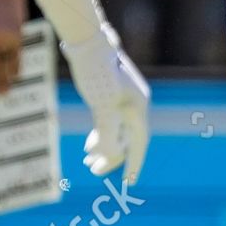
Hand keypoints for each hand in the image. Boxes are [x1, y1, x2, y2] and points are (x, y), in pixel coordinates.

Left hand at [64, 24, 150, 184]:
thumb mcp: (102, 105)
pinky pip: (109, 122)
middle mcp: (134, 105)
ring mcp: (123, 99)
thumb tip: (110, 157)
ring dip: (104, 147)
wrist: (89, 42)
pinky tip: (89, 143)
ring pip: (117, 131)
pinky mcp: (110, 93)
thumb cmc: (96, 72)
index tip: (128, 183)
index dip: (133, 164)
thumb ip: (108, 133)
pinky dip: (101, 134)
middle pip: (127, 139)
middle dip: (112, 157)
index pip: (139, 143)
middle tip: (93, 170)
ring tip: (87, 160)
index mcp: (138, 108)